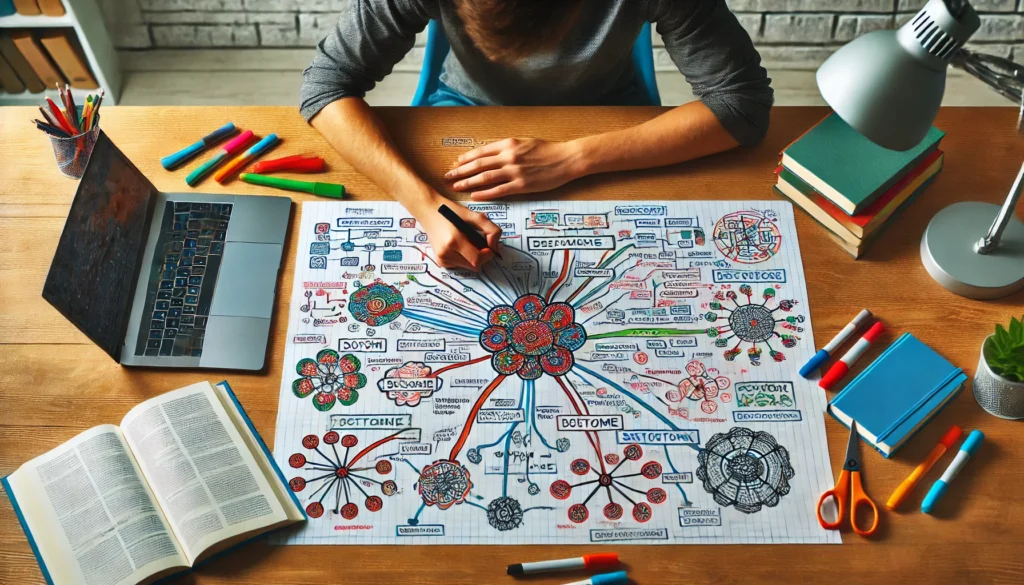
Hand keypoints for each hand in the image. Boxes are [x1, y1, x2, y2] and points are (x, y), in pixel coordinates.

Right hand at [416, 196, 501, 270]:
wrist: (428, 210)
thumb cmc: (451, 210)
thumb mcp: (474, 215)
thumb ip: (491, 229)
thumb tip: (495, 247)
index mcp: (453, 241)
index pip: (477, 259)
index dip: (488, 255)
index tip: (490, 246)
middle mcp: (445, 253)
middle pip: (474, 266)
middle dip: (482, 256)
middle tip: (481, 242)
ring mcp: (441, 259)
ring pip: (468, 267)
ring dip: (474, 258)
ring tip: (469, 242)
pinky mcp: (440, 261)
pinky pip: (460, 265)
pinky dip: (465, 258)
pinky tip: (461, 246)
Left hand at [445, 138, 583, 200]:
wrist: (567, 159)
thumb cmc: (547, 150)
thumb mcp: (524, 142)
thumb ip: (507, 147)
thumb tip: (490, 154)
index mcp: (508, 144)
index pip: (481, 152)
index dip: (466, 159)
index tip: (456, 164)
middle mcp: (509, 157)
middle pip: (478, 165)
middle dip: (461, 171)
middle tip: (448, 177)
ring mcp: (514, 172)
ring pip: (485, 178)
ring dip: (468, 182)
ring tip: (457, 186)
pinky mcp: (522, 185)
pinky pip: (499, 190)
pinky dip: (484, 193)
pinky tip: (474, 196)